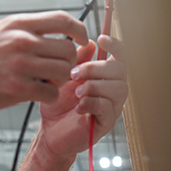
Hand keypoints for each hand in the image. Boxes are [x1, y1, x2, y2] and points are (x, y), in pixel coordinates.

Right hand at [0, 12, 87, 113]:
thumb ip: (27, 30)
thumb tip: (57, 32)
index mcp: (18, 24)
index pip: (63, 19)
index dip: (79, 30)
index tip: (82, 40)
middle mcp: (21, 41)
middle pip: (67, 50)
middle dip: (66, 62)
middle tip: (55, 70)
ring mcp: (20, 64)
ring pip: (63, 71)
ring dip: (58, 80)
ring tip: (44, 81)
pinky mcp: (17, 88)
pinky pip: (51, 92)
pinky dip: (48, 95)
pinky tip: (36, 94)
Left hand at [35, 36, 127, 157]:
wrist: (50, 132)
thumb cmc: (58, 105)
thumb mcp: (63, 77)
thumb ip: (77, 61)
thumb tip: (89, 44)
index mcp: (105, 76)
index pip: (120, 56)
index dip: (115, 45)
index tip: (102, 39)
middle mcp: (113, 89)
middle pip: (120, 70)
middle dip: (96, 68)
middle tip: (74, 74)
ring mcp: (112, 106)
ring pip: (117, 88)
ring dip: (94, 86)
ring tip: (76, 92)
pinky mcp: (107, 122)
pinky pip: (107, 107)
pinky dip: (91, 103)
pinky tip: (78, 106)